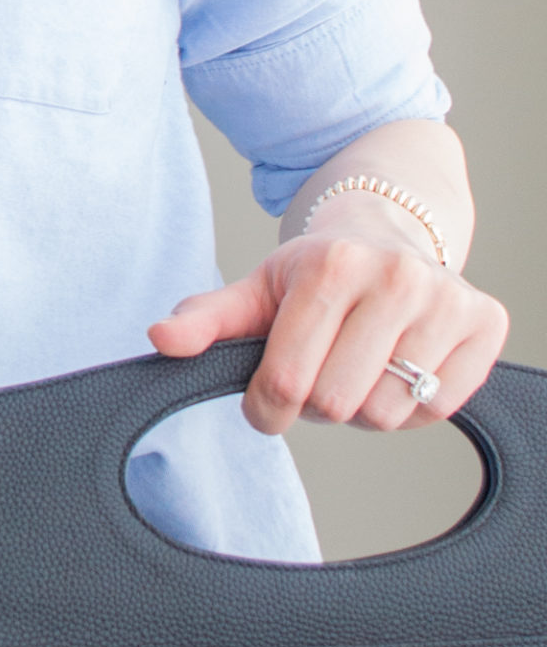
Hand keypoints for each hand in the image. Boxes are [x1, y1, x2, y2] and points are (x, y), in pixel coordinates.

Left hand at [147, 225, 509, 435]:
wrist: (389, 233)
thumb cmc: (316, 274)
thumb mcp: (256, 290)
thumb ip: (205, 321)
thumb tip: (160, 340)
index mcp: (332, 266)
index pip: (285, 384)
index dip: (266, 408)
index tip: (267, 397)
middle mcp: (396, 277)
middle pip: (337, 406)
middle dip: (317, 405)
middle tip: (322, 370)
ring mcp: (447, 300)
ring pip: (388, 413)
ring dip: (364, 410)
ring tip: (360, 368)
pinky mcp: (486, 324)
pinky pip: (440, 408)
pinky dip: (413, 406)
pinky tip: (400, 368)